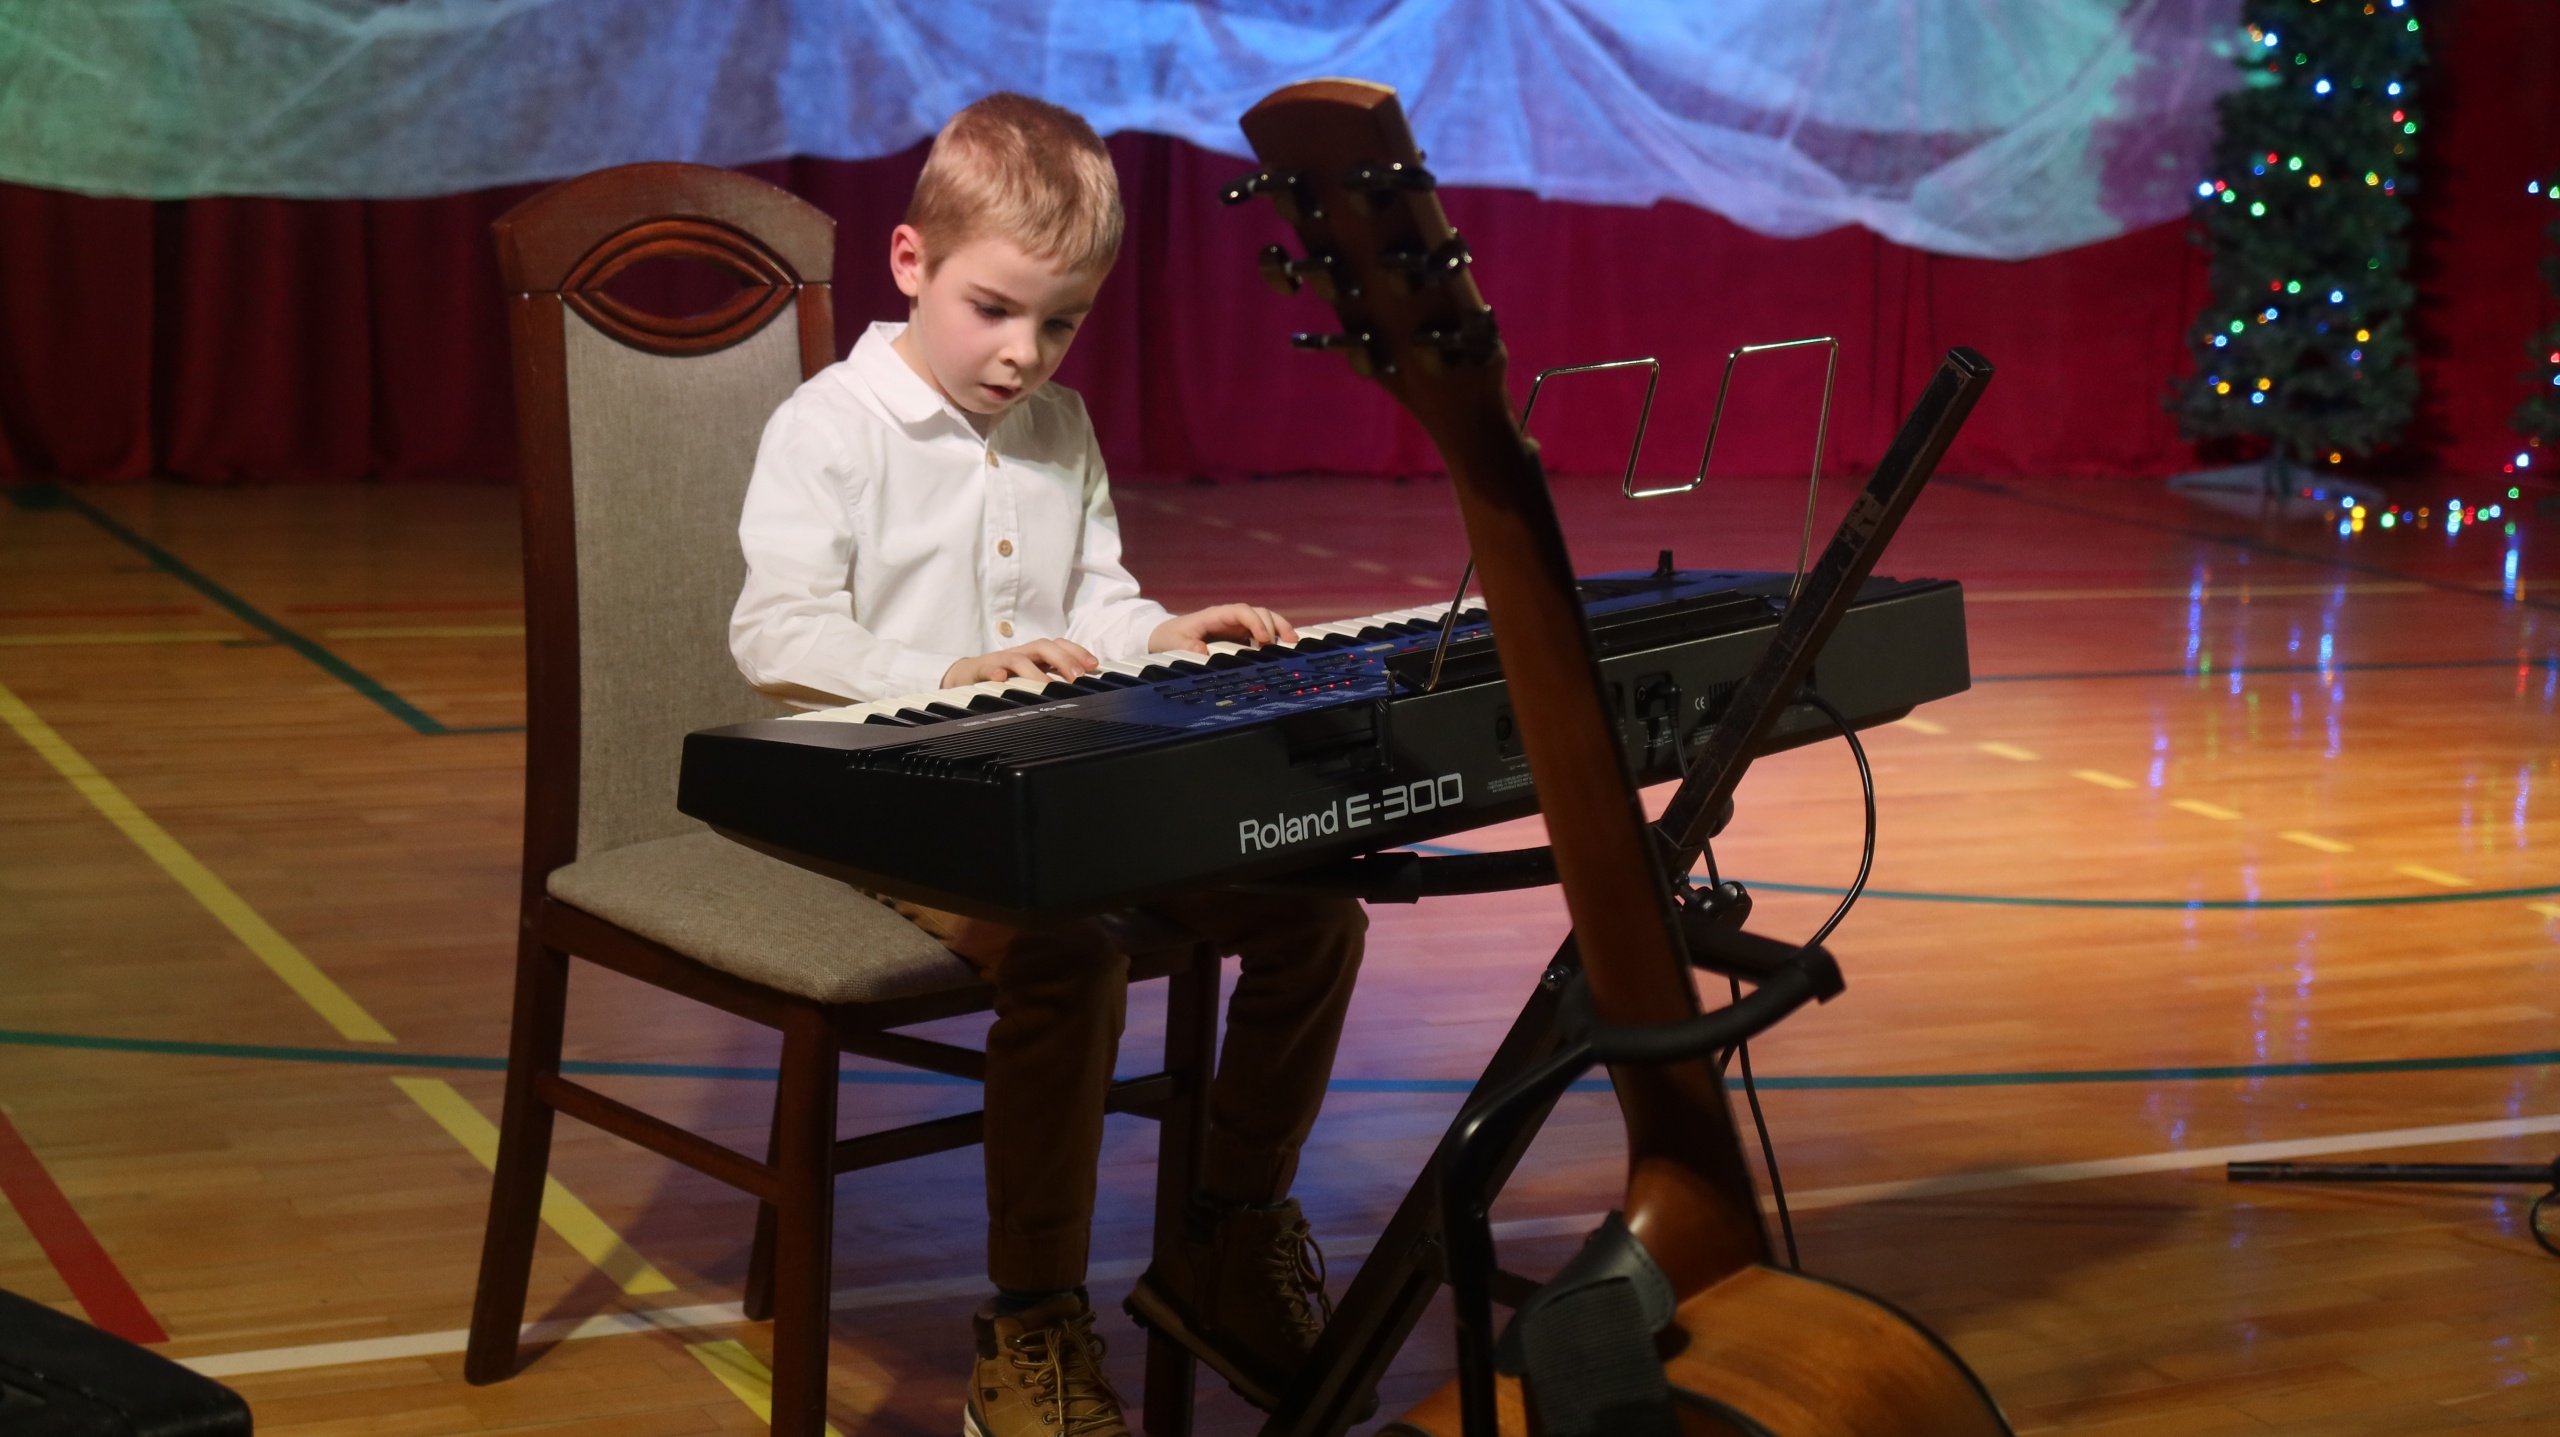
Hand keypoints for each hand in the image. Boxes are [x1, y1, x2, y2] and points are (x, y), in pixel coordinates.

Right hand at [941, 638, 1097, 688]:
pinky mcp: (978, 671)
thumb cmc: (1003, 677)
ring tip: (1047, 686)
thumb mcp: (1030, 678)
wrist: (964, 676)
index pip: (1059, 645)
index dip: (1077, 652)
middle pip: (1043, 647)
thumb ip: (1053, 680)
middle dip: (1063, 660)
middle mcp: (1020, 654)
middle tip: (1077, 677)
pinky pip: (986, 669)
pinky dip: (994, 673)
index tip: (1093, 666)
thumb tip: (1083, 692)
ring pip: (1018, 660)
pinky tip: (1001, 679)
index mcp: (1034, 655)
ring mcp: (1000, 661)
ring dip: (1035, 672)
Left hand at [1149, 604, 1298, 653]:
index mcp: (1216, 615)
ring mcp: (1236, 626)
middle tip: (1288, 641)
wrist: (1166, 636)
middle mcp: (1230, 618)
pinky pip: (1260, 633)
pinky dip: (1274, 638)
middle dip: (1275, 623)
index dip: (1255, 622)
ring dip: (1279, 628)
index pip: (1241, 611)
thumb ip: (1189, 648)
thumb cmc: (1171, 637)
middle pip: (1259, 612)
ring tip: (1293, 642)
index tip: (1263, 638)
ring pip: (1264, 620)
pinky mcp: (1239, 636)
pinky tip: (1283, 648)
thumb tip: (1204, 654)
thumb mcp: (1175, 643)